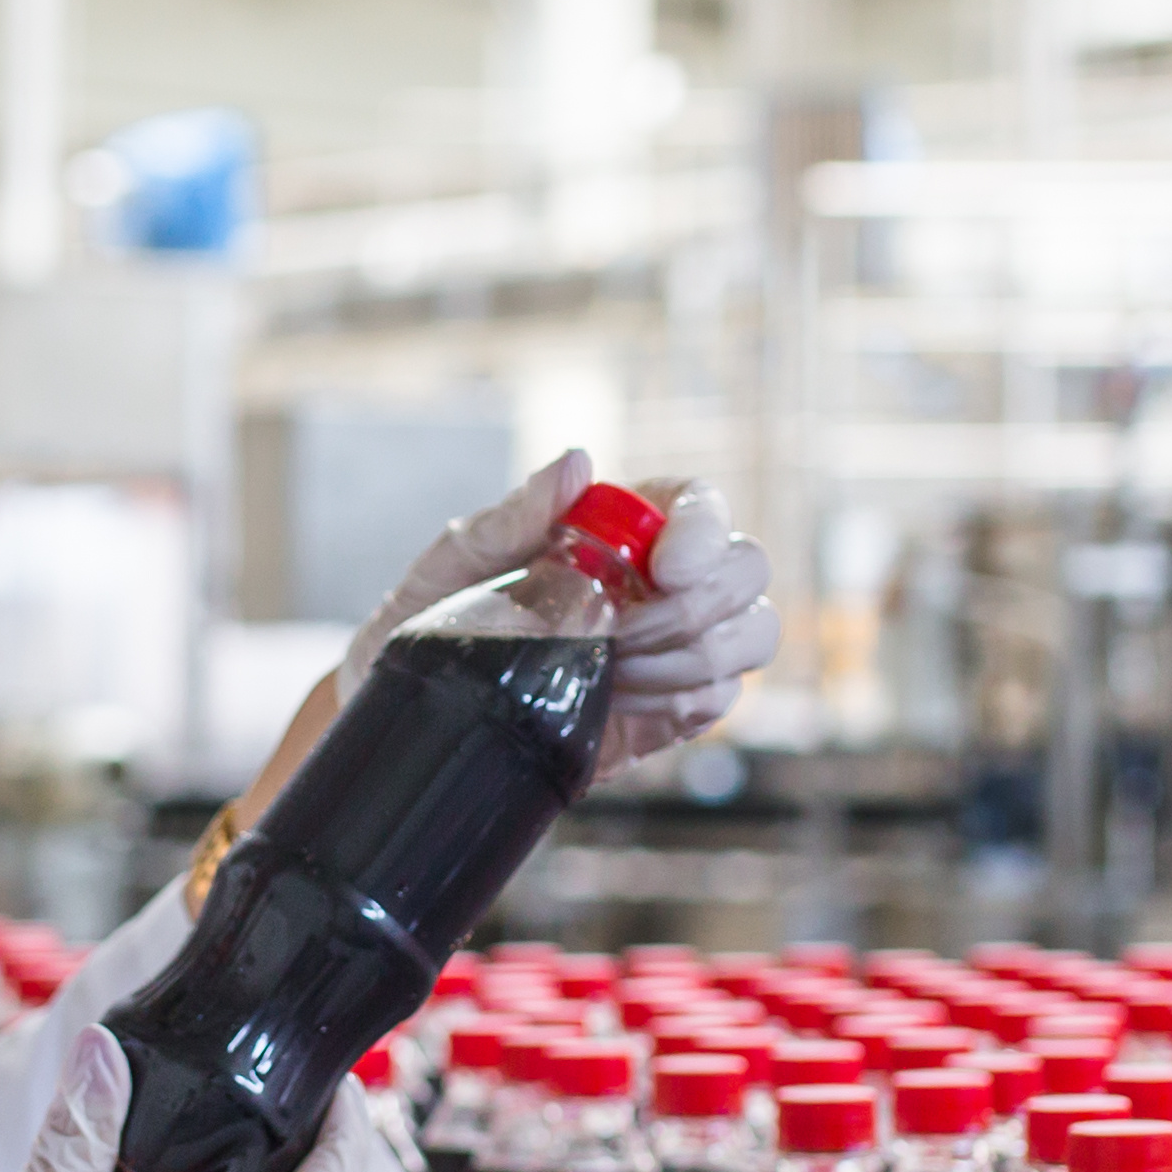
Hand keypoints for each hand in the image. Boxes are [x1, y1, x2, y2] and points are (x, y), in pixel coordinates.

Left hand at [358, 450, 781, 776]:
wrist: (422, 708)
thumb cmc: (435, 617)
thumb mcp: (457, 560)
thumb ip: (515, 515)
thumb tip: (575, 463)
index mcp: (623, 522)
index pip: (701, 506)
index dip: (703, 535)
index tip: (664, 570)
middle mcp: (666, 577)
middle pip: (746, 572)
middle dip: (693, 610)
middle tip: (618, 635)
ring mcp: (679, 643)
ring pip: (749, 638)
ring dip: (682, 661)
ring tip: (606, 670)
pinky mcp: (674, 707)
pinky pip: (717, 700)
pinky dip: (675, 703)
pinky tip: (614, 701)